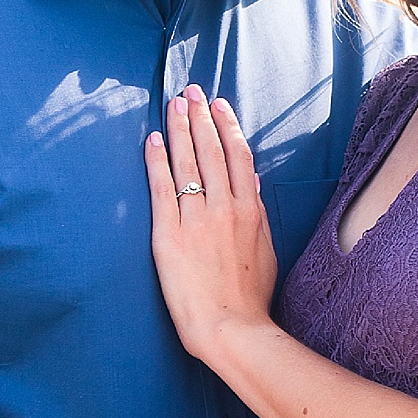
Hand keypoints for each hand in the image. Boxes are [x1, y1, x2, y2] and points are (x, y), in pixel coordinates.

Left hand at [144, 84, 277, 359]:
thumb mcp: (265, 250)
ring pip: (189, 162)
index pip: (239, 156)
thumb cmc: (250, 297)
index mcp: (252, 210)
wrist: (231, 327)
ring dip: (180, 129)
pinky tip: (152, 140)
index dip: (227, 126)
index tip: (219, 106)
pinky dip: (157, 160)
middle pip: (213, 150)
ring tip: (175, 104)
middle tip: (192, 91)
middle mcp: (226, 207)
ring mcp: (197, 218)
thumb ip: (257, 215)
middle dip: (201, 117)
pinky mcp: (170, 234)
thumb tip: (253, 186)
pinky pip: (162, 188)